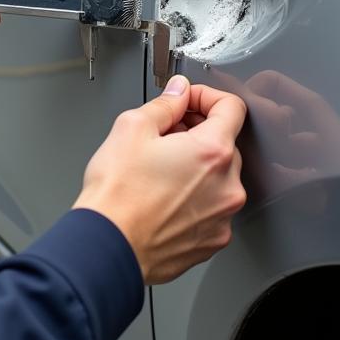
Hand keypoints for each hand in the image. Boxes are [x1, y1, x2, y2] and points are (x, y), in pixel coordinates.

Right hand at [73, 76, 247, 284]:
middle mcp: (228, 185)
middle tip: (162, 138)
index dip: (206, 96)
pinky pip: (210, 208)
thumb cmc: (117, 194)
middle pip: (224, 144)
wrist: (108, 246)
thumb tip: (178, 93)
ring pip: (217, 178)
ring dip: (195, 168)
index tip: (188, 101)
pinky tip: (161, 198)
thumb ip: (164, 104)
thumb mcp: (130, 129)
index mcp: (212, 152)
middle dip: (196, 134)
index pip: (232, 107)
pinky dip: (193, 199)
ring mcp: (223, 216)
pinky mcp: (213, 239)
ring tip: (157, 173)